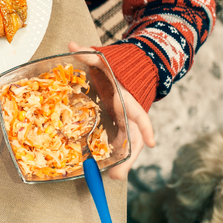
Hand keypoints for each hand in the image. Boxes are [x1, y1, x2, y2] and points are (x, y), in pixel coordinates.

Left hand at [69, 42, 154, 181]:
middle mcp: (128, 113)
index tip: (151, 142)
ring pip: (127, 144)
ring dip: (123, 161)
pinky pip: (118, 143)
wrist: (126, 70)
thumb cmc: (115, 66)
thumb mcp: (103, 59)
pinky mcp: (117, 125)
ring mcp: (123, 121)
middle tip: (119, 174)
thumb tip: (71, 45)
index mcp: (127, 99)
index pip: (139, 115)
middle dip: (129, 156)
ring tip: (114, 177)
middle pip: (133, 138)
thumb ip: (88, 54)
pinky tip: (110, 171)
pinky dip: (115, 156)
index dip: (145, 128)